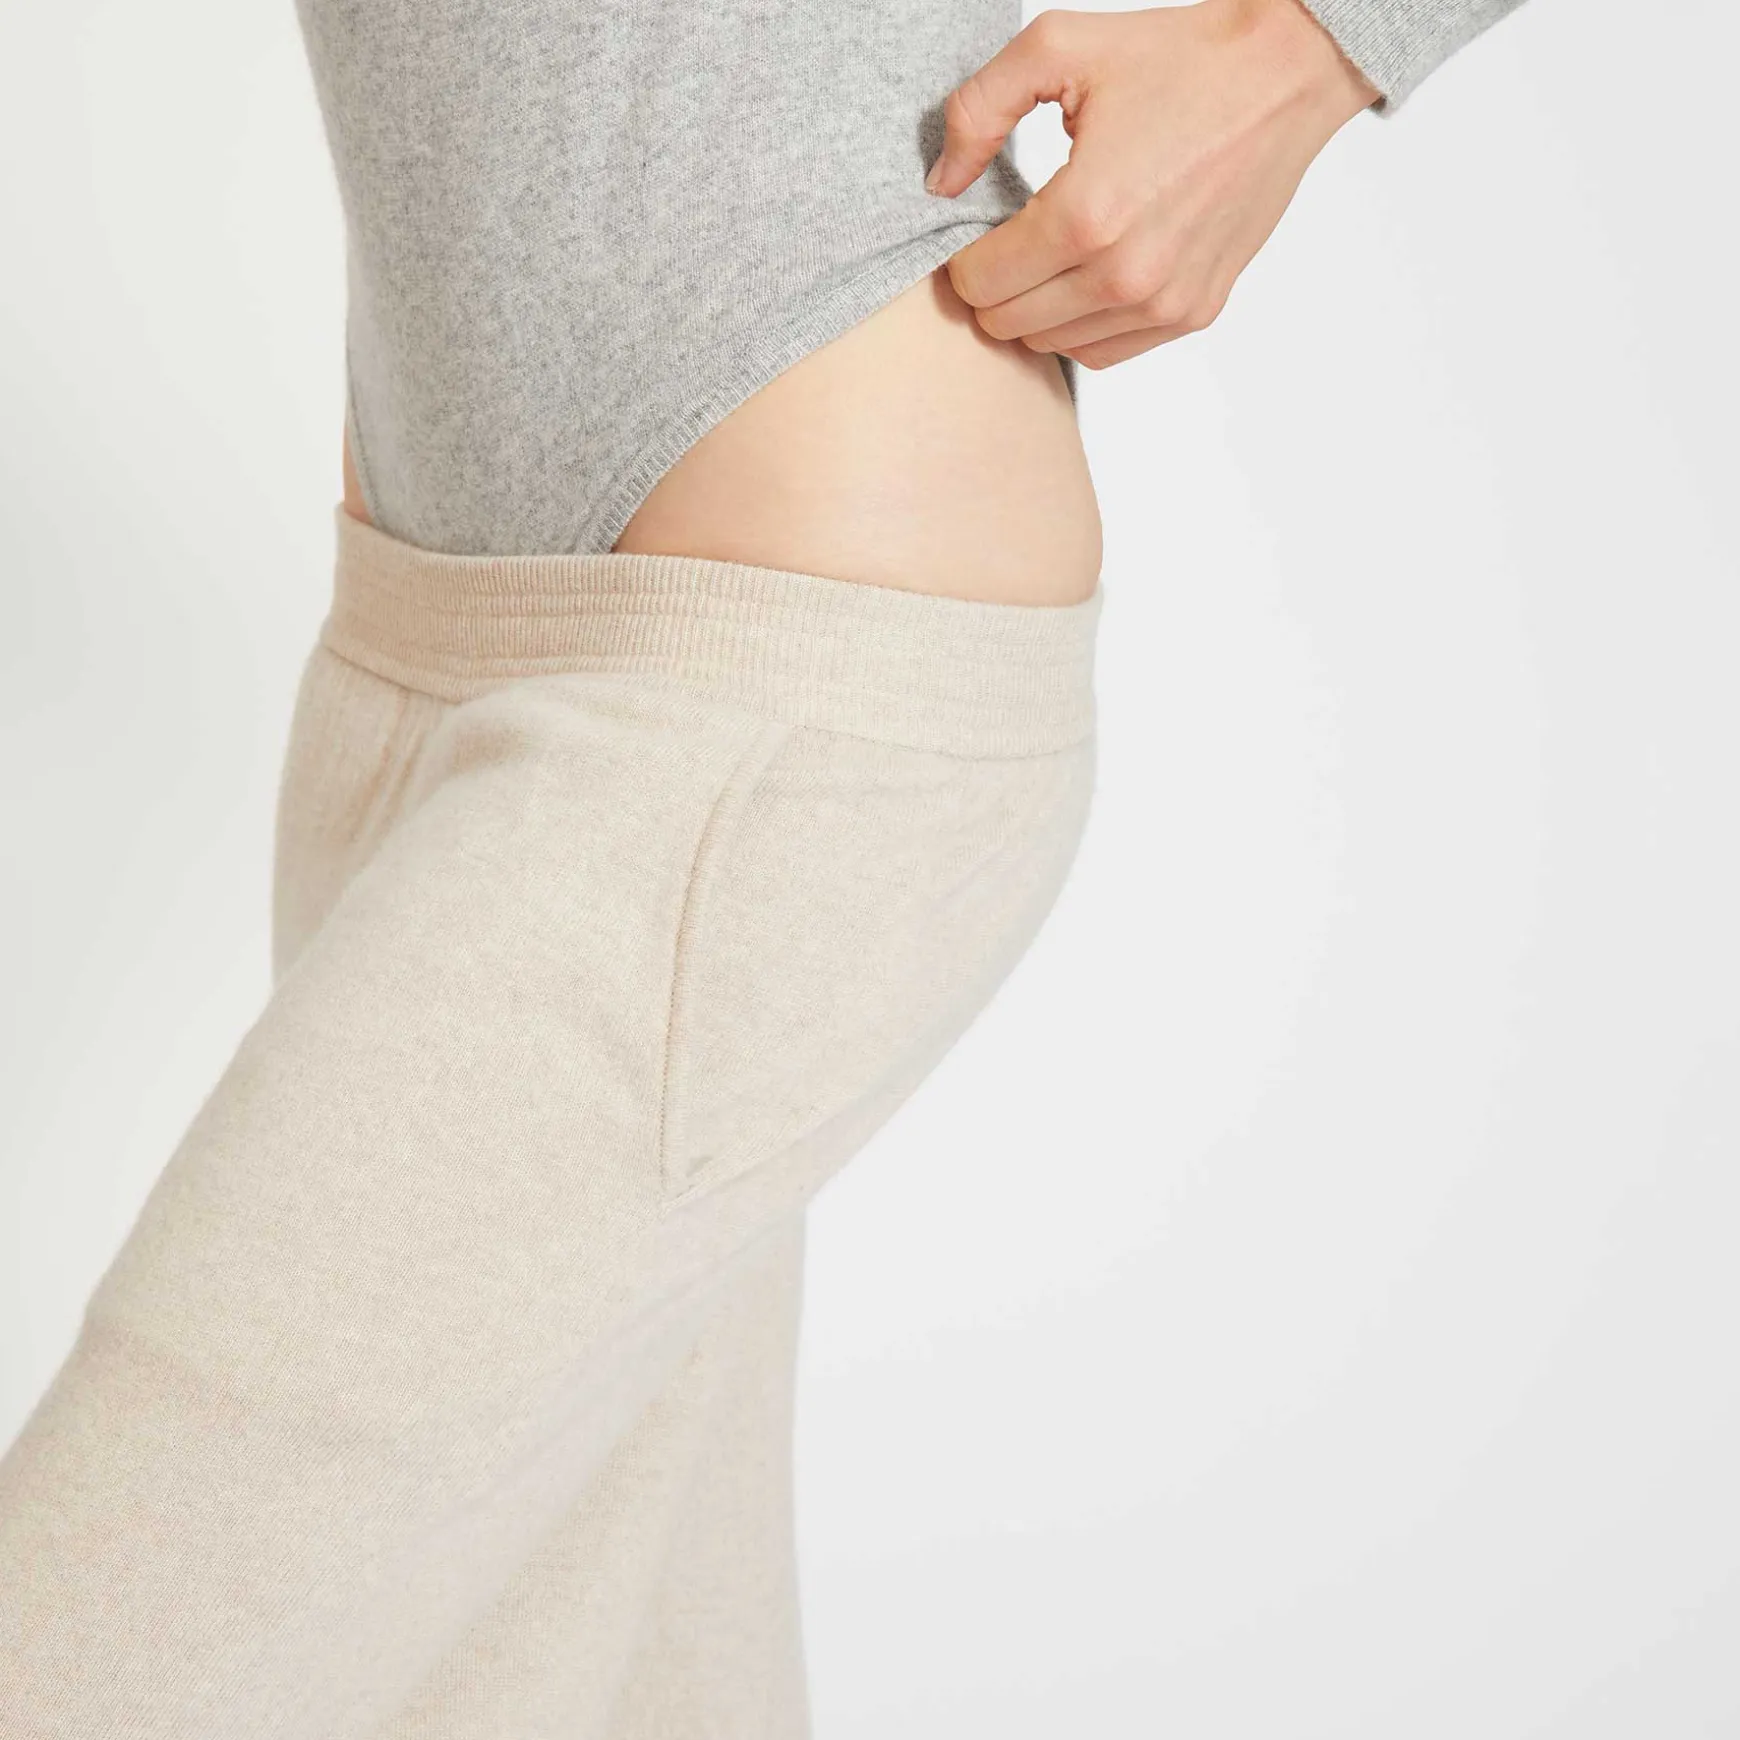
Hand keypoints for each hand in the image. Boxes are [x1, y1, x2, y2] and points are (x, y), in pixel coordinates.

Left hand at [926, 0, 1379, 369]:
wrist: (1282, 75)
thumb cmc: (1177, 57)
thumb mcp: (1057, 49)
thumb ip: (978, 111)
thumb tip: (941, 183)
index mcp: (1085, 216)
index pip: (980, 283)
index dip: (965, 257)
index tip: (981, 228)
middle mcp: (1125, 275)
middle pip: (1008, 325)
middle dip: (996, 286)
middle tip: (1012, 240)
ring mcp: (1163, 303)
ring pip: (1052, 347)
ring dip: (1038, 309)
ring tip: (1053, 253)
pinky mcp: (1192, 312)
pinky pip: (1104, 352)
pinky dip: (1082, 324)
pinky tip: (1089, 274)